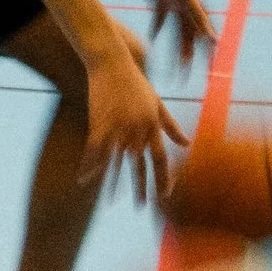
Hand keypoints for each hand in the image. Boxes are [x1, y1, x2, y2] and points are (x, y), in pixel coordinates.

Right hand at [84, 43, 187, 207]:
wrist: (112, 63)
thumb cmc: (136, 82)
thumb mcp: (157, 103)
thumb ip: (171, 125)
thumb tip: (187, 143)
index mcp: (153, 125)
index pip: (161, 157)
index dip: (163, 178)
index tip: (164, 196)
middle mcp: (137, 129)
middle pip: (141, 164)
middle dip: (142, 187)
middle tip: (142, 207)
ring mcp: (118, 127)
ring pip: (115, 162)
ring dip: (112, 183)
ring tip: (110, 202)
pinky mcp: (100, 124)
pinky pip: (94, 151)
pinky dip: (89, 166)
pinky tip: (84, 180)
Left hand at [142, 0, 216, 73]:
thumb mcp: (188, 3)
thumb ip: (200, 20)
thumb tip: (214, 40)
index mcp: (199, 14)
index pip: (206, 41)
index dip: (208, 57)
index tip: (209, 74)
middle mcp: (189, 13)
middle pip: (189, 43)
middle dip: (187, 61)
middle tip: (184, 80)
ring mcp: (175, 10)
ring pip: (175, 36)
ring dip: (173, 51)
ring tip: (169, 67)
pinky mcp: (161, 6)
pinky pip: (159, 23)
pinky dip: (155, 31)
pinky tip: (152, 41)